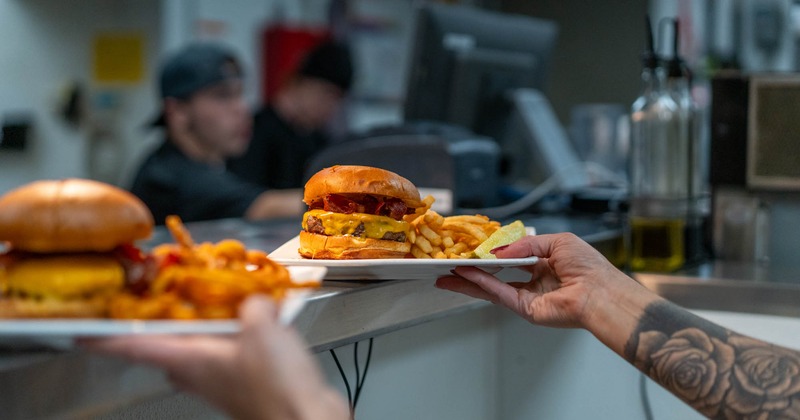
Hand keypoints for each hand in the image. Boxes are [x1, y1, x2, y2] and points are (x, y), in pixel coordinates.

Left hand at [82, 296, 348, 419]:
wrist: (308, 419)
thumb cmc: (276, 388)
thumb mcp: (262, 327)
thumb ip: (252, 302)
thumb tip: (254, 297)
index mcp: (189, 359)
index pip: (132, 347)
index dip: (105, 337)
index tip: (81, 331)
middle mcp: (199, 371)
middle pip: (166, 344)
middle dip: (165, 318)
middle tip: (166, 293)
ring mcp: (222, 378)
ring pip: (200, 345)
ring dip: (206, 321)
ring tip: (220, 297)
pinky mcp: (246, 380)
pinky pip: (231, 349)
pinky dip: (238, 331)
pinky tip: (261, 316)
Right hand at [436, 233, 647, 330]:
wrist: (601, 292)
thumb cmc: (589, 267)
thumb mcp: (557, 242)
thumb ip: (525, 244)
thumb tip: (499, 252)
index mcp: (544, 265)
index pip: (510, 259)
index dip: (490, 255)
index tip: (471, 250)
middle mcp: (534, 282)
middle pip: (495, 276)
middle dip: (470, 272)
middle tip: (449, 265)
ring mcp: (528, 297)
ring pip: (491, 288)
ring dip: (468, 281)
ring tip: (446, 273)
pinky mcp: (525, 309)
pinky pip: (499, 294)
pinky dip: (481, 284)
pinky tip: (466, 275)